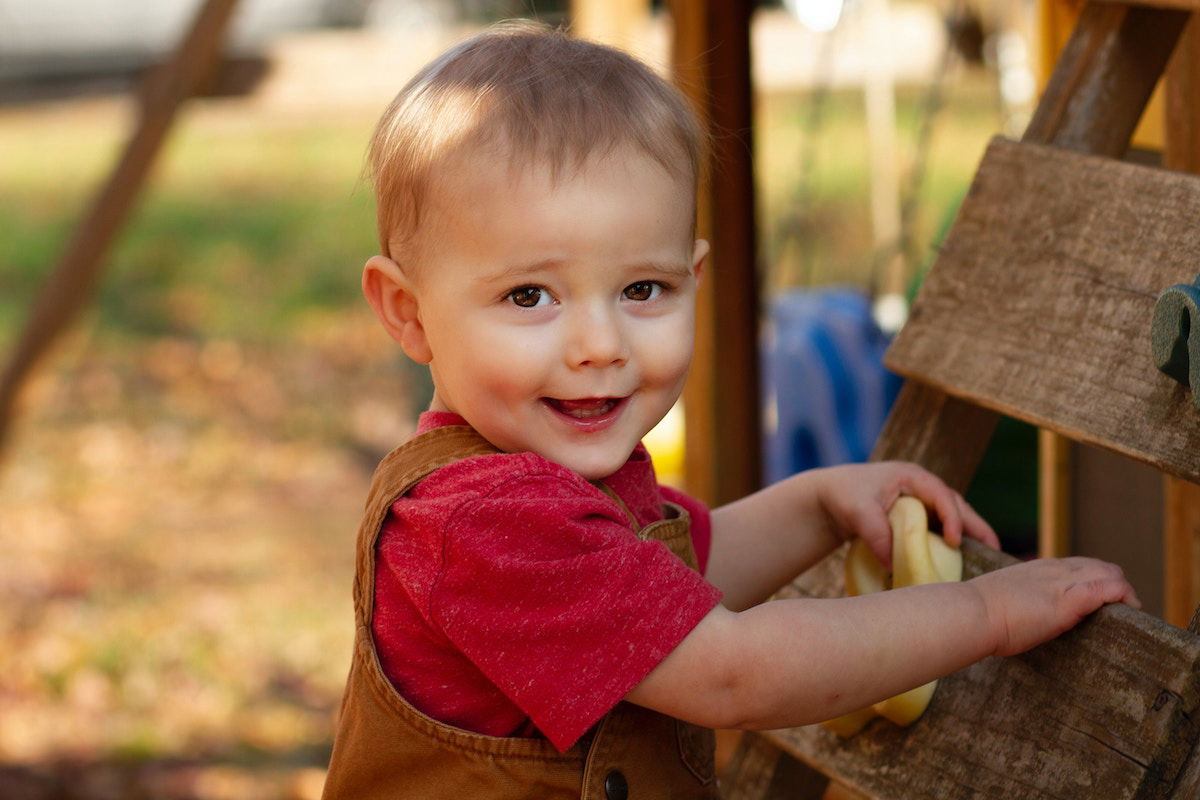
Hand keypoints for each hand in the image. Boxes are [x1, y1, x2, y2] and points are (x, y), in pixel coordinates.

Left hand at [814, 461, 998, 567]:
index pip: (941, 495)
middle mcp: (922, 487)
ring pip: (952, 517)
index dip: (952, 517)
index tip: (954, 541)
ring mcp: (921, 501)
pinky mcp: (917, 517)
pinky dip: (951, 542)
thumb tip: (893, 564)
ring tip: (988, 559)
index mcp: (912, 477)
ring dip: (969, 535)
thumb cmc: (844, 496)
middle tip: (995, 551)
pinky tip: (961, 561)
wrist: (829, 498)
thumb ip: (876, 533)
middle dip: (976, 527)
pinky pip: (939, 528)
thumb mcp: (857, 511)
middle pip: (956, 505)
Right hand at [970, 557, 1140, 656]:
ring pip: (1110, 573)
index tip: (1099, 602)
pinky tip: (1130, 609)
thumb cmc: (977, 613)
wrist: (970, 613)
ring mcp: (1062, 583)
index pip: (1078, 565)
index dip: (1095, 580)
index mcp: (1037, 569)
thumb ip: (1015, 601)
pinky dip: (1124, 596)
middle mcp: (1053, 570)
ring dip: (1125, 592)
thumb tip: (1012, 615)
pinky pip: (1108, 589)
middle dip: (1116, 585)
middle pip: (1100, 566)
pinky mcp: (1069, 601)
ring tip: (1129, 612)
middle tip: (1120, 610)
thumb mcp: (1001, 599)